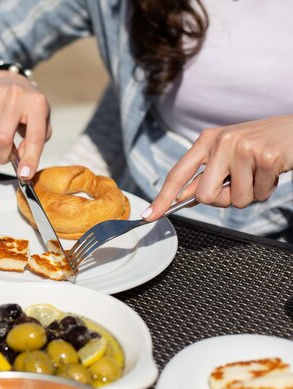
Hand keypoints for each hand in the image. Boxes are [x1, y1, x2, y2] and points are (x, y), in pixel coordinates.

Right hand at [0, 69, 51, 178]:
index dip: (30, 159)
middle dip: (2, 156)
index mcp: (37, 103)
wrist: (8, 79)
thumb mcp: (41, 121)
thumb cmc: (28, 107)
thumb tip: (21, 160)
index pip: (34, 137)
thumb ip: (35, 142)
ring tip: (1, 132)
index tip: (24, 175)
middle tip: (5, 157)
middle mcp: (16, 96)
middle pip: (1, 140)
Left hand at [142, 115, 292, 219]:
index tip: (149, 216)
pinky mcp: (267, 157)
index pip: (178, 174)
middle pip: (204, 196)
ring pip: (235, 200)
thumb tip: (180, 198)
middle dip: (221, 200)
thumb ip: (205, 174)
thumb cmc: (258, 145)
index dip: (162, 198)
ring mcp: (243, 148)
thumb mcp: (226, 153)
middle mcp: (221, 142)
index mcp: (206, 140)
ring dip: (250, 194)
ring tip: (258, 174)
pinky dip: (267, 190)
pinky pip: (259, 195)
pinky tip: (272, 172)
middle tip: (238, 185)